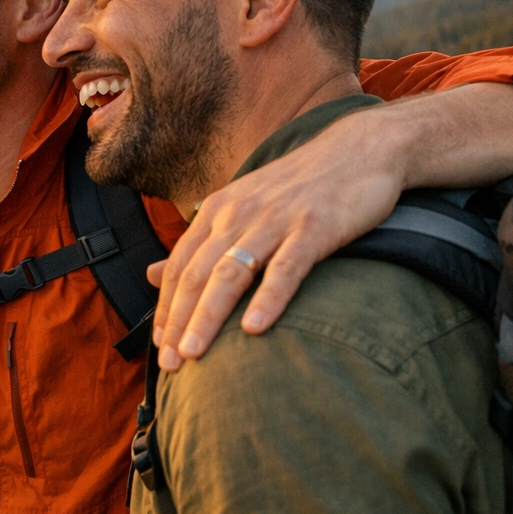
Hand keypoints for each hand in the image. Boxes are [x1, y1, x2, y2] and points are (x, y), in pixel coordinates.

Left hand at [149, 111, 405, 370]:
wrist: (360, 149)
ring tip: (193, 354)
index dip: (166, 309)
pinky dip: (268, 298)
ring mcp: (276, 219)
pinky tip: (255, 329)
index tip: (158, 348)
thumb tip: (152, 274)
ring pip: (231, 273)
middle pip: (198, 274)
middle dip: (179, 322)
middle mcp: (239, 213)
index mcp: (219, 210)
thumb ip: (201, 243)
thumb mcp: (242, 207)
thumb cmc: (300, 187)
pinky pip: (286, 267)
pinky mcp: (314, 227)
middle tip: (168, 364)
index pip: (181, 266)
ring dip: (208, 316)